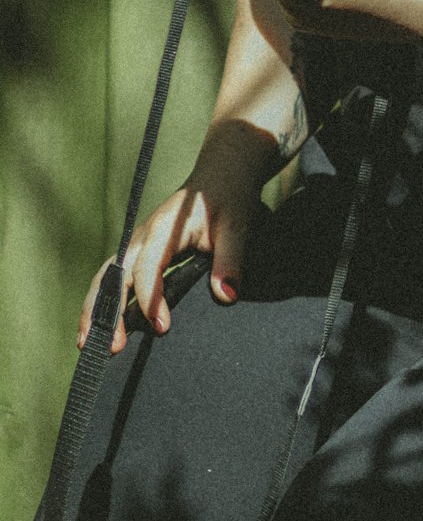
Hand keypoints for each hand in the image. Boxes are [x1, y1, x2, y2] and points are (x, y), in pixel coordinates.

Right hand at [77, 173, 254, 356]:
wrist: (220, 173)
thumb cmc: (228, 198)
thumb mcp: (237, 226)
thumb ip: (230, 261)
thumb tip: (225, 297)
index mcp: (163, 229)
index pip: (147, 268)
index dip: (150, 299)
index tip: (162, 327)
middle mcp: (142, 236)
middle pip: (113, 276)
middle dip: (109, 312)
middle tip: (112, 348)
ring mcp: (136, 243)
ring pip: (105, 277)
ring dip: (96, 309)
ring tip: (88, 344)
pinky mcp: (138, 251)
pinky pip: (112, 277)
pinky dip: (101, 300)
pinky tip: (99, 326)